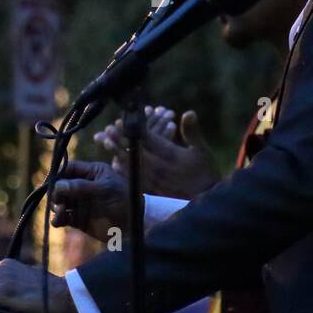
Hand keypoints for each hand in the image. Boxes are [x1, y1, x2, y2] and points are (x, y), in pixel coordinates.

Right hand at [50, 158, 129, 241]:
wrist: (135, 225)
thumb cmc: (124, 201)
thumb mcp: (105, 189)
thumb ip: (81, 186)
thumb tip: (58, 185)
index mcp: (92, 172)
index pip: (69, 168)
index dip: (58, 174)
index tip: (51, 182)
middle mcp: (83, 185)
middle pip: (60, 185)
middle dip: (55, 192)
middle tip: (57, 200)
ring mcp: (80, 202)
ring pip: (59, 201)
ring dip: (55, 205)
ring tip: (61, 210)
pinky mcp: (78, 218)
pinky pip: (62, 217)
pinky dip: (57, 218)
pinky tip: (58, 220)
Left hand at [93, 106, 218, 199]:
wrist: (206, 200)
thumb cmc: (205, 172)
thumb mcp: (202, 150)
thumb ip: (192, 132)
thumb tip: (188, 112)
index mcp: (172, 156)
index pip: (149, 140)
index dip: (135, 130)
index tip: (123, 121)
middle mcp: (160, 169)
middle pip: (136, 151)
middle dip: (122, 140)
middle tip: (108, 129)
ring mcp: (154, 181)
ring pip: (131, 164)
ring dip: (118, 152)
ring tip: (106, 141)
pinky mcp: (151, 191)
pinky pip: (133, 179)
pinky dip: (123, 170)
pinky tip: (114, 163)